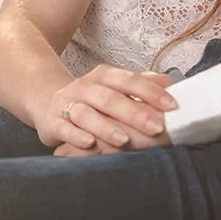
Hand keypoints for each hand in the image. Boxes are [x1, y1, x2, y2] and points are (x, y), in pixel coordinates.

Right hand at [36, 65, 175, 154]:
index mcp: (105, 77)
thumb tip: (171, 83)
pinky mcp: (52, 121)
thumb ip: (142, 85)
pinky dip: (75, 136)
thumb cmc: (93, 99)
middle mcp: (85, 87)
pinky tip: (89, 143)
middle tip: (156, 127)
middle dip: (134, 113)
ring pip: (86, 113)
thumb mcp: (116, 87)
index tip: (172, 105)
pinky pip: (63, 128)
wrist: (47, 102)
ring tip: (124, 140)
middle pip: (110, 98)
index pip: (130, 80)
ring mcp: (68, 104)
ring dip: (105, 127)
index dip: (151, 92)